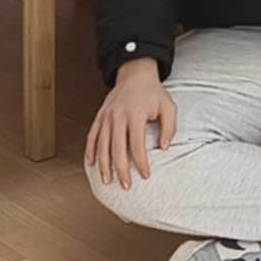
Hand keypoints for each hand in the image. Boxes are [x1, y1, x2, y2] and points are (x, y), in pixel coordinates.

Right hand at [84, 58, 175, 189]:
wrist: (135, 75)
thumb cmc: (153, 93)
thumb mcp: (168, 107)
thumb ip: (169, 128)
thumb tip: (164, 148)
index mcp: (135, 114)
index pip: (137, 144)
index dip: (141, 162)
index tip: (145, 175)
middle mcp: (118, 116)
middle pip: (116, 148)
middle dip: (121, 169)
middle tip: (125, 185)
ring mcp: (106, 116)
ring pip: (102, 144)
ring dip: (104, 164)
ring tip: (107, 180)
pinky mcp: (100, 116)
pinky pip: (92, 135)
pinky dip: (90, 150)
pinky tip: (92, 163)